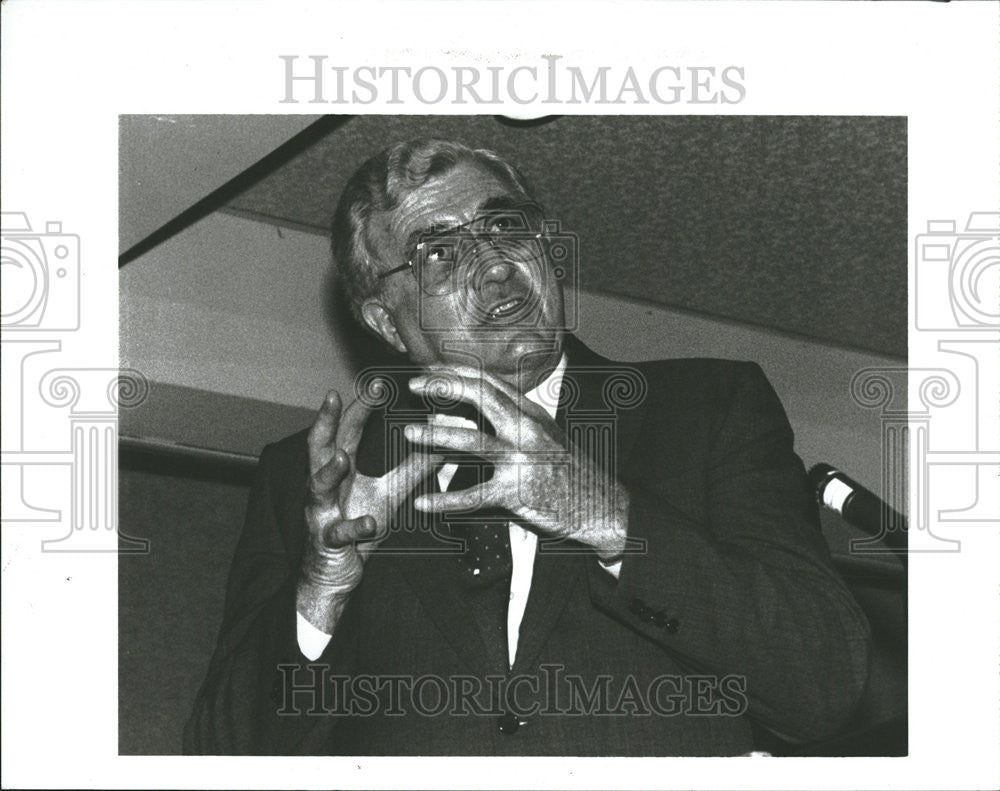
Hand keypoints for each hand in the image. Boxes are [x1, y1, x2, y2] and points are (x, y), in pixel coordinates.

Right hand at [298, 390, 439, 632]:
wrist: (334, 574)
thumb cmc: (358, 529)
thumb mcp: (390, 495)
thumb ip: (412, 470)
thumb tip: (441, 446)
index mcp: (339, 471)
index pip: (346, 431)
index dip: (358, 406)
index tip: (376, 382)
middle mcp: (323, 485)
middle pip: (317, 448)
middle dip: (325, 422)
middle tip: (334, 397)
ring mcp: (321, 512)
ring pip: (316, 488)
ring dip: (328, 472)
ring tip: (342, 458)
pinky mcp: (327, 541)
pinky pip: (339, 532)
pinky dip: (354, 526)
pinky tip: (369, 521)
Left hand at [404, 367, 628, 560]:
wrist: (599, 505)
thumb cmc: (567, 470)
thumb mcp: (543, 434)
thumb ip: (512, 419)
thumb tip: (475, 409)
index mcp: (530, 412)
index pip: (489, 380)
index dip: (456, 371)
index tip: (430, 369)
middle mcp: (526, 428)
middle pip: (480, 396)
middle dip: (443, 387)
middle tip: (414, 385)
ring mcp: (522, 459)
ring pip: (472, 441)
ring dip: (435, 435)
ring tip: (408, 433)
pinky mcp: (517, 491)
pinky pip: (475, 495)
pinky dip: (446, 500)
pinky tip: (424, 504)